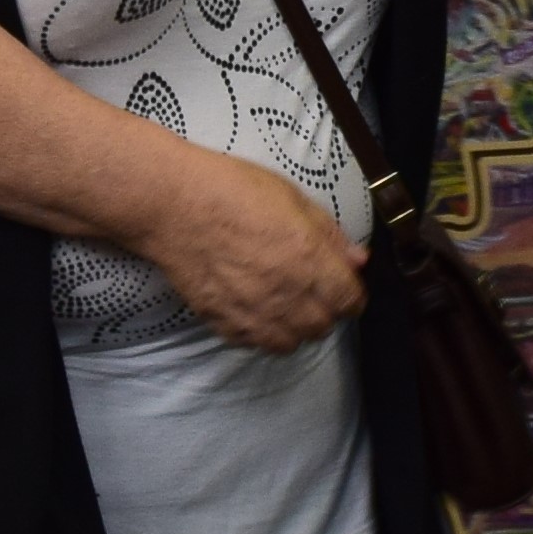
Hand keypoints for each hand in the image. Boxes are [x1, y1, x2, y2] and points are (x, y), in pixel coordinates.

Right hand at [132, 148, 364, 350]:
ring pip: (292, 342)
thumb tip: (358, 260)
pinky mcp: (225, 323)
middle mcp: (288, 294)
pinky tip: (255, 308)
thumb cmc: (233, 190)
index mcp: (311, 260)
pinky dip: (262, 332)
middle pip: (323, 326)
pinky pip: (256, 344)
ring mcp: (254, 314)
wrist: (174, 205)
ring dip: (295, 327)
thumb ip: (330, 235)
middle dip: (325, 311)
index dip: (351, 296)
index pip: (350, 301)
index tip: (343, 289)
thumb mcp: (293, 198)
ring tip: (285, 304)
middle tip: (312, 291)